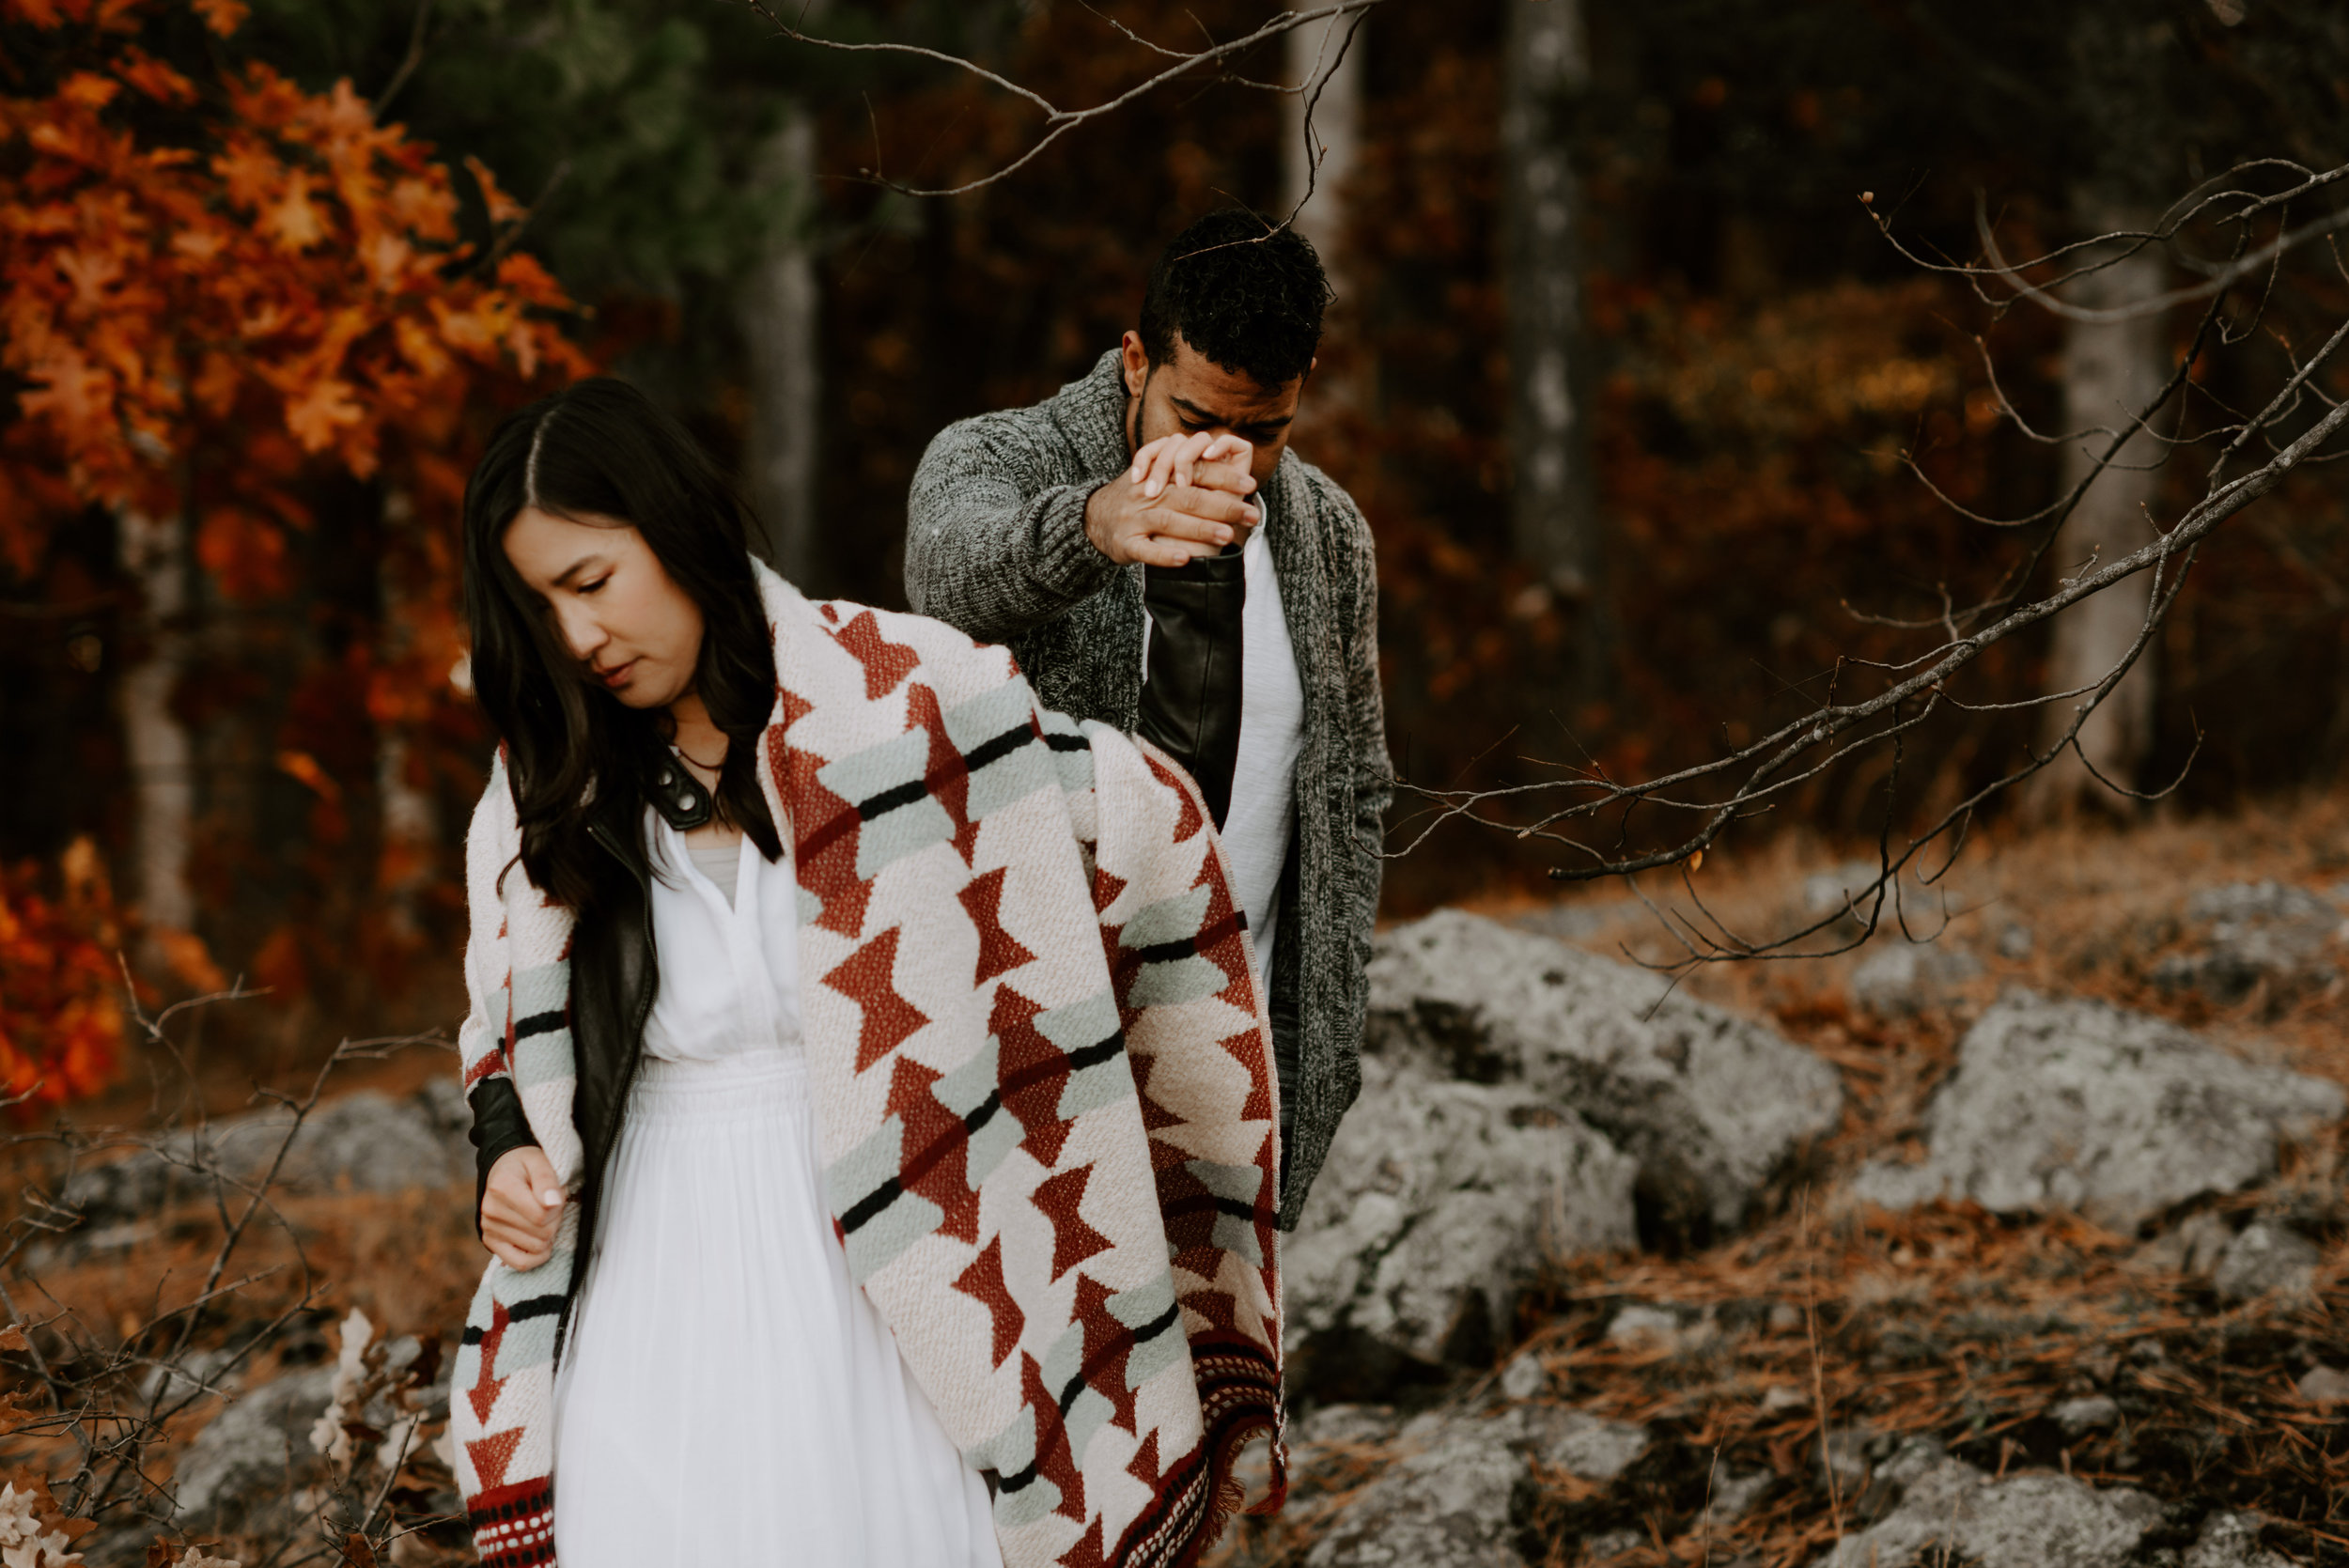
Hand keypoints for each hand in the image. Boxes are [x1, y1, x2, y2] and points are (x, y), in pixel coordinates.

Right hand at [481, 1145, 563, 1270]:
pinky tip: (542, 1243)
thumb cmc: (524, 1165)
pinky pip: (520, 1263)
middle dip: (554, 1220)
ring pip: (536, 1248)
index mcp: (502, 1188)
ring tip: (542, 1216)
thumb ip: (547, 1180)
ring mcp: (489, 1229)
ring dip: (548, 1235)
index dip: (558, 1207)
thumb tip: (553, 1203)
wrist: (502, 1168)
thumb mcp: (538, 1161)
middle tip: (550, 1205)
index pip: (542, 1215)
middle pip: (542, 1233)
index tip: (556, 1195)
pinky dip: (536, 1257)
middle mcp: (491, 1211)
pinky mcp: (490, 1242)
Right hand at [1085, 432, 1258, 567]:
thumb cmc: (1136, 499)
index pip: (1195, 472)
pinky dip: (1165, 555)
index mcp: (1159, 477)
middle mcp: (1148, 495)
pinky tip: (1186, 559)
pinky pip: (1145, 551)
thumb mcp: (1158, 479)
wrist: (1092, 519)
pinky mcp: (1126, 543)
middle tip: (1251, 514)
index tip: (1251, 485)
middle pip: (1189, 497)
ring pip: (1170, 522)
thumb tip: (1233, 468)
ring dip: (1200, 529)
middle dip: (1223, 506)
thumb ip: (1188, 473)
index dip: (1223, 477)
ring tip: (1228, 536)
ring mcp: (1135, 519)